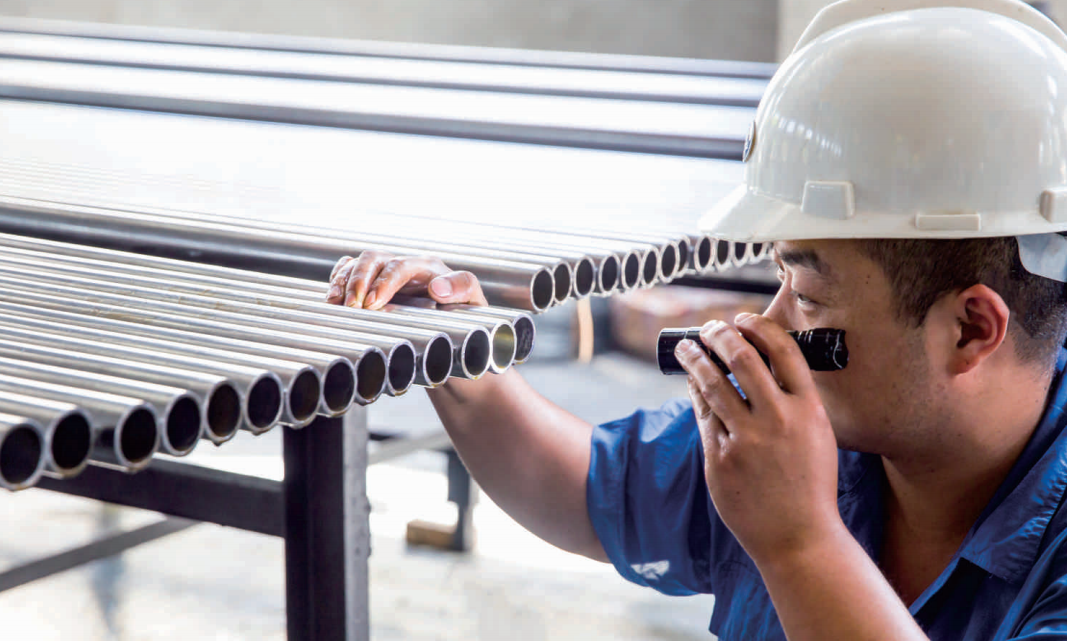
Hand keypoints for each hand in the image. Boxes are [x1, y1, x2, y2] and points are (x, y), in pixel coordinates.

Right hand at [324, 251, 488, 308]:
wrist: (457, 336)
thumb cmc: (467, 320)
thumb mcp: (474, 305)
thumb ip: (462, 289)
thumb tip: (437, 287)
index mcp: (430, 268)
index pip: (401, 266)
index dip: (384, 282)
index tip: (372, 302)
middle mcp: (406, 266)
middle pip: (375, 258)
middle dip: (359, 280)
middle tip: (351, 306)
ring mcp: (388, 274)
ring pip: (359, 262)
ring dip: (344, 281)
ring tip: (334, 303)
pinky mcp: (375, 284)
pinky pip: (351, 270)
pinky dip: (338, 279)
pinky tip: (331, 296)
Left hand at [674, 313, 842, 564]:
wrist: (799, 537)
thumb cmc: (809, 485)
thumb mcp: (816, 435)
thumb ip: (794, 402)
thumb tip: (762, 365)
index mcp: (808, 409)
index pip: (782, 349)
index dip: (758, 326)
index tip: (742, 318)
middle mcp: (778, 419)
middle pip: (741, 357)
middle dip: (719, 334)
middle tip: (708, 327)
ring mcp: (747, 439)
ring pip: (712, 382)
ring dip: (695, 358)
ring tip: (686, 348)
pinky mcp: (721, 458)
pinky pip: (703, 414)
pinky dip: (695, 393)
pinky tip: (690, 383)